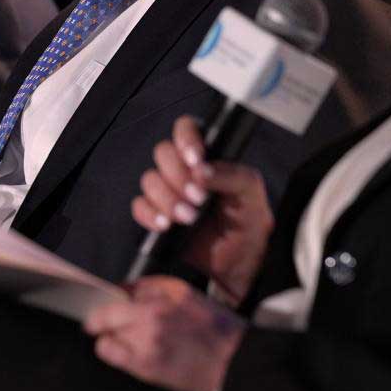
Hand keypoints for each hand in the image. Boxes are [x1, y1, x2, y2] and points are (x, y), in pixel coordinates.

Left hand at [83, 276, 246, 390]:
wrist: (234, 361)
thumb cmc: (213, 327)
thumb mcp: (185, 294)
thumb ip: (151, 288)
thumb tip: (122, 291)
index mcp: (163, 295)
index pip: (117, 292)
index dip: (109, 300)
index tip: (107, 306)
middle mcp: (151, 316)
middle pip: (104, 314)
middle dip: (103, 319)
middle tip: (105, 324)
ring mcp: (146, 342)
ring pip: (104, 334)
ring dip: (110, 335)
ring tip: (124, 339)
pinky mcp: (145, 365)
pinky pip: (110, 353)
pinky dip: (110, 351)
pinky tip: (123, 352)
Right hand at [131, 115, 272, 304]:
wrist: (239, 261)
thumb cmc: (247, 220)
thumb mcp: (250, 192)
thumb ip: (232, 175)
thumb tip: (202, 170)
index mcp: (206, 156)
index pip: (186, 129)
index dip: (186, 139)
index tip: (195, 160)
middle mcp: (183, 169)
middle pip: (163, 153)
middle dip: (178, 176)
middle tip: (199, 198)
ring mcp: (168, 192)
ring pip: (150, 180)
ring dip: (168, 199)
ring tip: (189, 218)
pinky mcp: (156, 214)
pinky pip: (140, 207)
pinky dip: (150, 214)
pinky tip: (167, 225)